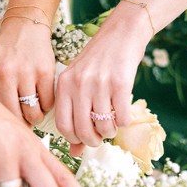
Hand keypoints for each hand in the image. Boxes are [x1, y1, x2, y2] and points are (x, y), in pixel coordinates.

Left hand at [0, 15, 55, 126]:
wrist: (24, 25)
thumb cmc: (6, 51)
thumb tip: (1, 125)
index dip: (5, 123)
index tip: (10, 126)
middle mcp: (4, 75)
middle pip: (14, 117)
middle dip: (21, 124)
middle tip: (25, 121)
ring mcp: (25, 73)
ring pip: (32, 113)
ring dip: (35, 116)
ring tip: (34, 110)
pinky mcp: (44, 71)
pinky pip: (48, 102)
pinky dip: (47, 105)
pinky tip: (43, 98)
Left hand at [54, 5, 148, 148]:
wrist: (121, 33)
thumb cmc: (98, 60)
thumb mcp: (79, 82)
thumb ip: (74, 113)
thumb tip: (74, 153)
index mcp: (64, 83)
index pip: (63, 126)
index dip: (74, 139)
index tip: (83, 137)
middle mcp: (79, 84)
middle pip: (83, 131)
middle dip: (94, 141)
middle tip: (100, 136)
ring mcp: (100, 84)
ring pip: (104, 128)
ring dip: (110, 131)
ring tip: (111, 120)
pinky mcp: (121, 84)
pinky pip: (122, 119)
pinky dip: (124, 122)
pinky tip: (122, 111)